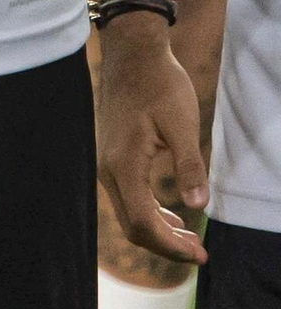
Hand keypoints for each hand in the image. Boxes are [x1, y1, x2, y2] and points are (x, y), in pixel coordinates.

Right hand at [97, 17, 209, 264]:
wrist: (133, 54)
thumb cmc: (160, 84)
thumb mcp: (182, 123)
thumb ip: (190, 165)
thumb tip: (199, 205)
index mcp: (123, 164)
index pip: (143, 222)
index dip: (171, 246)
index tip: (200, 254)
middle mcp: (109, 168)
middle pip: (132, 224)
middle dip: (166, 245)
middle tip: (199, 253)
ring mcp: (107, 161)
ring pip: (128, 212)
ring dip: (159, 230)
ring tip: (190, 238)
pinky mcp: (112, 154)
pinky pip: (127, 195)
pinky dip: (149, 212)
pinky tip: (171, 213)